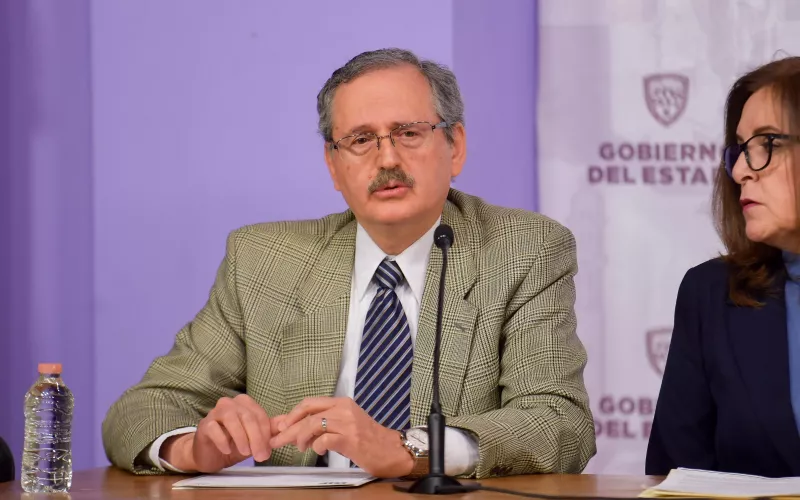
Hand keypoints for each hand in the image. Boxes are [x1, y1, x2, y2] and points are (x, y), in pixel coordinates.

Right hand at [161, 394, 273, 472]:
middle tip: (260, 456)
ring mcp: (216, 412)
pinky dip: (223, 440)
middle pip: (248, 417)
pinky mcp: (204, 424)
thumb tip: (287, 423)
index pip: (260, 415)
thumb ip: (270, 430)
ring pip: (232, 419)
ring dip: (241, 438)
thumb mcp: (255, 438)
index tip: (268, 450)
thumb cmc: (235, 444)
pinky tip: (227, 450)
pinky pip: (214, 429)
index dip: (266, 433)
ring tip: (245, 453)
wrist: (211, 455)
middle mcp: (231, 403)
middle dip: (256, 438)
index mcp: (245, 403)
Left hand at [269, 397, 412, 477]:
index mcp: (341, 403)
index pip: (309, 403)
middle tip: (278, 440)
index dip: (292, 414)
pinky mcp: (350, 439)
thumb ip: (325, 423)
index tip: (282, 426)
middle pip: (307, 413)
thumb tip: (297, 428)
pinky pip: (324, 440)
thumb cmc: (368, 439)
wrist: (391, 450)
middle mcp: (343, 409)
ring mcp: (347, 423)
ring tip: (301, 448)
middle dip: (289, 428)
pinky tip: (318, 451)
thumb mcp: (346, 424)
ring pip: (312, 425)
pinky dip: (316, 446)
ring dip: (300, 438)